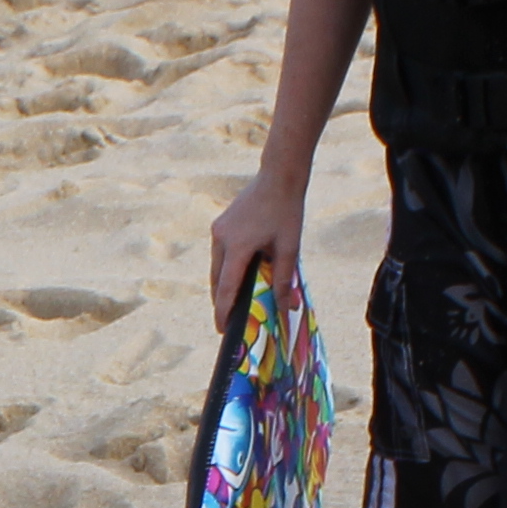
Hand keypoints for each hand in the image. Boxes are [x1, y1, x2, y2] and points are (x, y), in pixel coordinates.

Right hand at [206, 178, 307, 327]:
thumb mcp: (290, 248)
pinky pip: (219, 254)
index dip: (224, 311)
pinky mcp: (220, 225)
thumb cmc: (287, 212)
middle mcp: (222, 238)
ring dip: (222, 285)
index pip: (227, 287)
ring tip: (231, 303)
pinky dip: (225, 269)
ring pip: (216, 268)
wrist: (278, 177)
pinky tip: (236, 277)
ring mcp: (218, 230)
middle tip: (227, 322)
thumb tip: (287, 307)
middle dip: (221, 302)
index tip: (222, 330)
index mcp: (238, 246)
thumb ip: (285, 279)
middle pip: (217, 280)